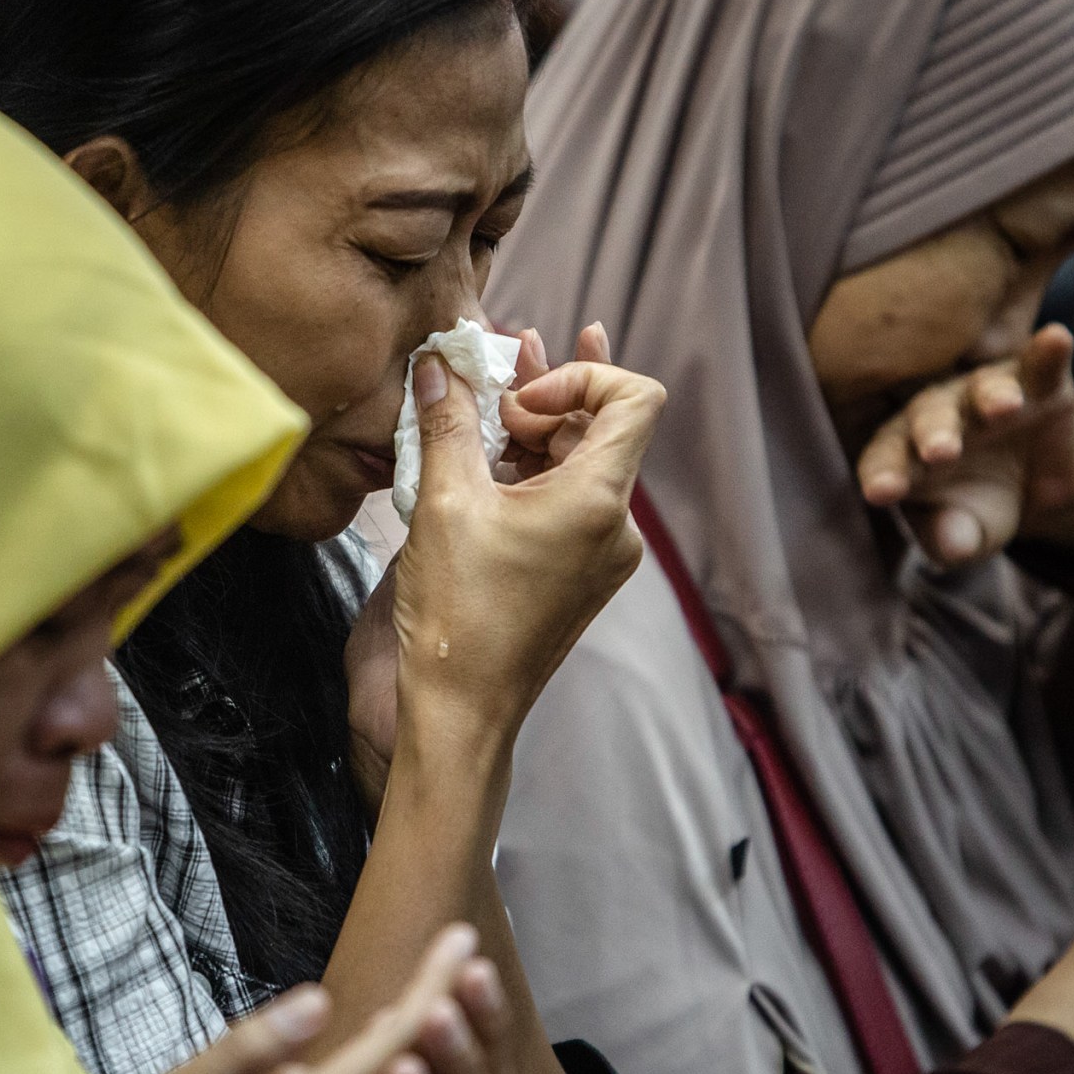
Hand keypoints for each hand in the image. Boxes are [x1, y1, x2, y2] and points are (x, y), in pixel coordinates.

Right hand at [88, 925, 512, 1073]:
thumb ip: (245, 1050)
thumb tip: (318, 1000)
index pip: (395, 1043)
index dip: (433, 986)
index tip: (460, 937)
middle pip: (417, 1072)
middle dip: (445, 1008)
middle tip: (465, 953)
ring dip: (434, 1050)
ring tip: (446, 996)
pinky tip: (397, 1064)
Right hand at [391, 327, 659, 739]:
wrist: (460, 710)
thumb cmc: (458, 615)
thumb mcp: (443, 502)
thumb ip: (446, 420)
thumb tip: (438, 363)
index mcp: (598, 501)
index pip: (634, 398)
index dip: (582, 374)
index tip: (518, 399)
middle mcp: (613, 525)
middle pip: (600, 428)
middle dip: (544, 397)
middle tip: (485, 388)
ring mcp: (598, 553)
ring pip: (577, 465)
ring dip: (531, 434)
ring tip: (476, 409)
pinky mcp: (574, 574)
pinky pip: (563, 504)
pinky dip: (527, 475)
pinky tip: (478, 461)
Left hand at [855, 325, 1073, 566]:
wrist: (1033, 486)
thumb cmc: (977, 508)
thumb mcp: (968, 533)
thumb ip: (952, 540)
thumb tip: (952, 549)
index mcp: (904, 452)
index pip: (885, 460)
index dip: (883, 475)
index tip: (881, 493)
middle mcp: (938, 413)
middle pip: (928, 418)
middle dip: (934, 434)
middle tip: (940, 453)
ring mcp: (984, 392)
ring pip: (981, 389)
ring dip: (992, 395)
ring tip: (1004, 407)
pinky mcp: (1036, 381)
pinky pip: (1039, 363)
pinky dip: (1048, 351)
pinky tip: (1058, 338)